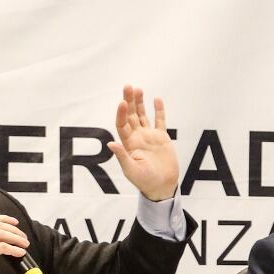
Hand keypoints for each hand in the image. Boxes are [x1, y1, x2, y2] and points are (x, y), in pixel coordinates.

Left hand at [108, 84, 178, 201]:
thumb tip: (110, 143)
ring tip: (138, 89)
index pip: (122, 124)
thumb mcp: (131, 170)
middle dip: (129, 101)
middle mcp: (137, 137)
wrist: (162, 186)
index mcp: (128, 144)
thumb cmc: (145, 181)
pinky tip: (156, 99)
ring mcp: (149, 136)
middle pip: (131, 115)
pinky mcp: (161, 138)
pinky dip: (158, 110)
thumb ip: (122, 156)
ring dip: (139, 103)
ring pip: (142, 115)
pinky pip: (159, 121)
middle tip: (128, 86)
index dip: (121, 113)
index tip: (123, 102)